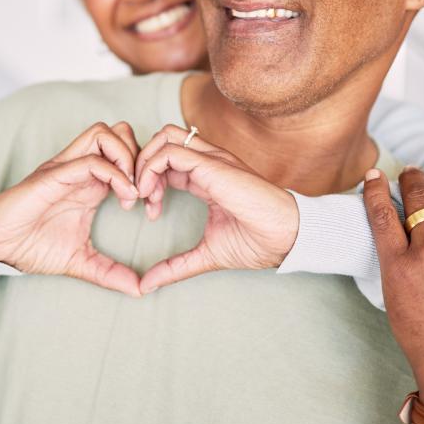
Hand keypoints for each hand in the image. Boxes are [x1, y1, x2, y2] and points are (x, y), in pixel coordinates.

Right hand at [0, 121, 141, 296]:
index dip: (148, 173)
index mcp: (91, 182)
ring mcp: (67, 168)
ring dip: (128, 158)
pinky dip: (114, 173)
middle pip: (120, 132)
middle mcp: (81, 167)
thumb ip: (110, 273)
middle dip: (142, 156)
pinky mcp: (53, 175)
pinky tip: (123, 197)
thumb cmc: (32, 246)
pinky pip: (90, 160)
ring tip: (134, 192)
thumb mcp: (81, 260)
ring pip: (104, 134)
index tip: (153, 205)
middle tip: (147, 192)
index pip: (127, 151)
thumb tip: (140, 290)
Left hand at [135, 125, 298, 292]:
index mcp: (206, 177)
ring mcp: (210, 160)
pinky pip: (170, 152)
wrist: (285, 238)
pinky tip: (151, 196)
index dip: (149, 181)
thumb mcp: (205, 254)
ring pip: (163, 138)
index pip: (167, 160)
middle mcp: (207, 162)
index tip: (148, 212)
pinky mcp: (212, 165)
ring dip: (143, 164)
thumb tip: (146, 285)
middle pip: (161, 140)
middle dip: (141, 166)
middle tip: (139, 200)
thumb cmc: (255, 242)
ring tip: (143, 196)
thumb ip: (175, 266)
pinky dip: (150, 169)